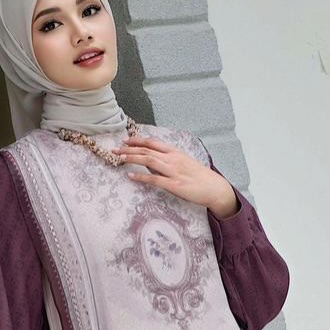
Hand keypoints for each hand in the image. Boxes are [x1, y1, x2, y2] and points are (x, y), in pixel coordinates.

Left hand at [116, 135, 238, 217]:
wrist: (215, 188)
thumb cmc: (200, 177)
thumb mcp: (184, 164)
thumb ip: (168, 161)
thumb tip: (152, 162)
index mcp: (175, 152)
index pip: (152, 143)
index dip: (137, 141)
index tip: (125, 141)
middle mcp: (173, 159)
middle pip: (147, 150)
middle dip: (129, 149)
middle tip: (115, 149)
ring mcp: (173, 171)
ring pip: (148, 161)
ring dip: (132, 158)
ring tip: (120, 158)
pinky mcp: (174, 184)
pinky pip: (154, 179)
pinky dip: (141, 177)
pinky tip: (131, 176)